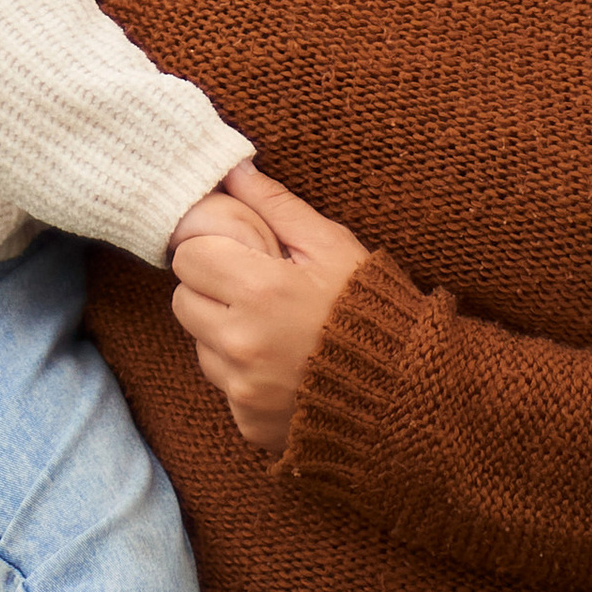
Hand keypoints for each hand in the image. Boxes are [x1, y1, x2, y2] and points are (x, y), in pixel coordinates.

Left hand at [167, 166, 370, 456]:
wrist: (407, 390)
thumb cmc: (373, 307)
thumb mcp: (332, 245)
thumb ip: (276, 206)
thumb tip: (233, 171)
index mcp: (259, 289)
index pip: (188, 257)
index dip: (213, 251)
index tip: (240, 256)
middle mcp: (241, 342)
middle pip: (183, 302)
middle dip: (212, 291)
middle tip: (257, 291)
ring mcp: (242, 388)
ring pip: (200, 346)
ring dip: (225, 335)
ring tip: (276, 331)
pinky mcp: (248, 421)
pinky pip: (224, 387)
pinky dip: (244, 376)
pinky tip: (284, 367)